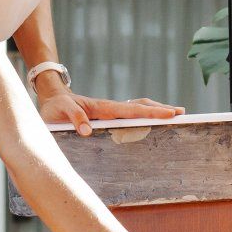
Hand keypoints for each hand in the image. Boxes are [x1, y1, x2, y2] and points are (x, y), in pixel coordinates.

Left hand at [37, 89, 182, 136]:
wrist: (50, 100)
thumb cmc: (54, 108)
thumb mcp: (59, 112)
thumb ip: (73, 118)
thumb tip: (89, 131)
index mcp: (102, 107)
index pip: (131, 110)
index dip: (150, 112)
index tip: (169, 113)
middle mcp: (110, 108)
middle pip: (140, 106)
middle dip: (160, 109)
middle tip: (181, 113)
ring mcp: (110, 112)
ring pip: (137, 109)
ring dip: (155, 111)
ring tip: (174, 116)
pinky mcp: (107, 118)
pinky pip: (129, 117)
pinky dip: (144, 117)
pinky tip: (153, 125)